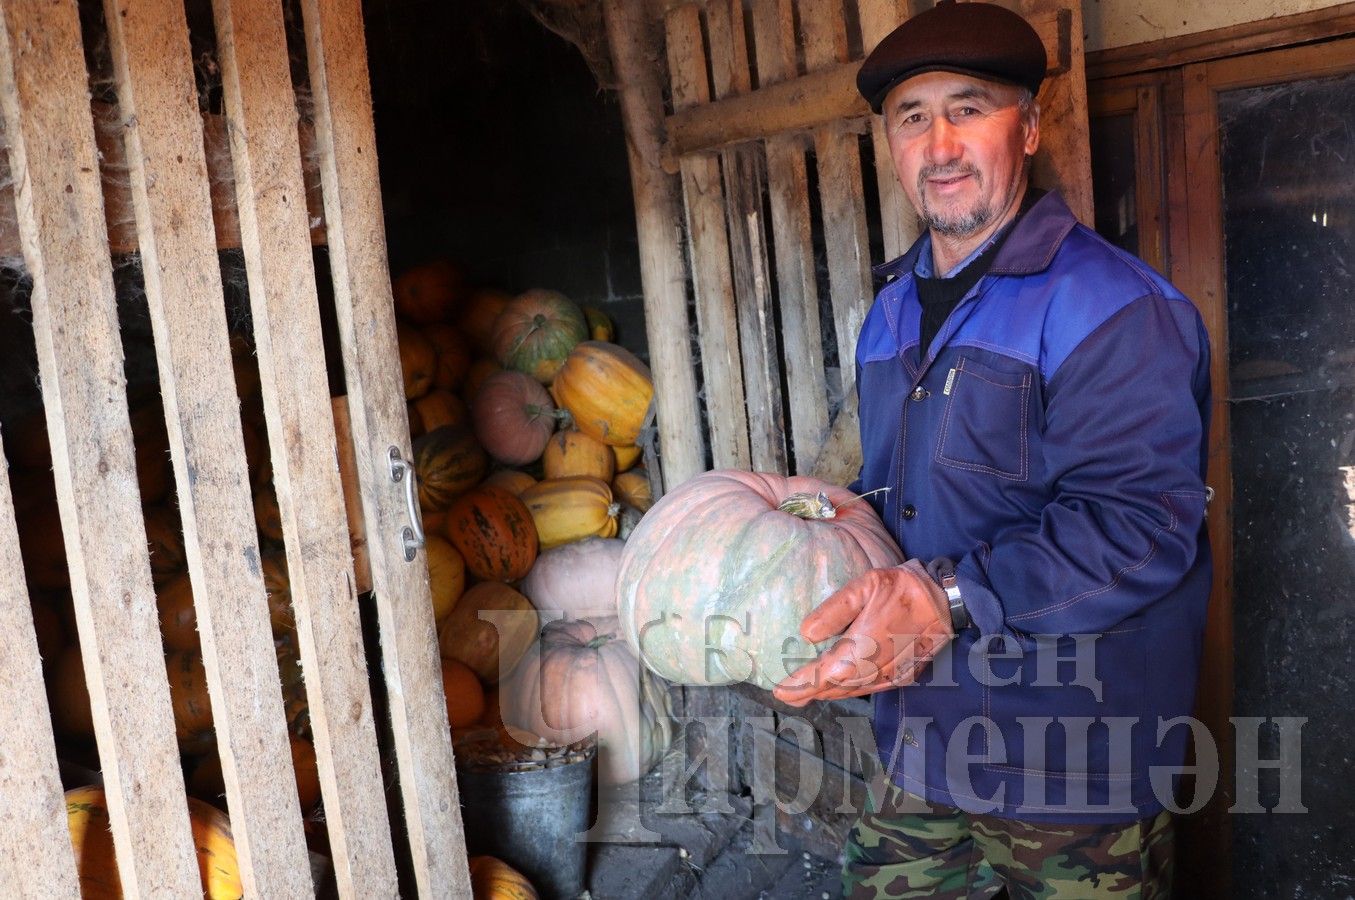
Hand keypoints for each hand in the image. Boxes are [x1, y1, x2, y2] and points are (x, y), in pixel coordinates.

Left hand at [772, 560, 953, 706]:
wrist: (947, 600)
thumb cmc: (904, 588)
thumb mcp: (865, 586)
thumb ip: (834, 610)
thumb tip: (806, 633)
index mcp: (863, 650)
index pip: (824, 675)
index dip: (800, 685)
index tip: (779, 691)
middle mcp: (876, 670)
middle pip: (836, 688)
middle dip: (810, 692)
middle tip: (787, 695)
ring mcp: (892, 676)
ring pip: (853, 691)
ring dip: (829, 692)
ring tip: (807, 691)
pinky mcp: (904, 676)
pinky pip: (870, 688)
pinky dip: (850, 689)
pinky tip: (841, 683)